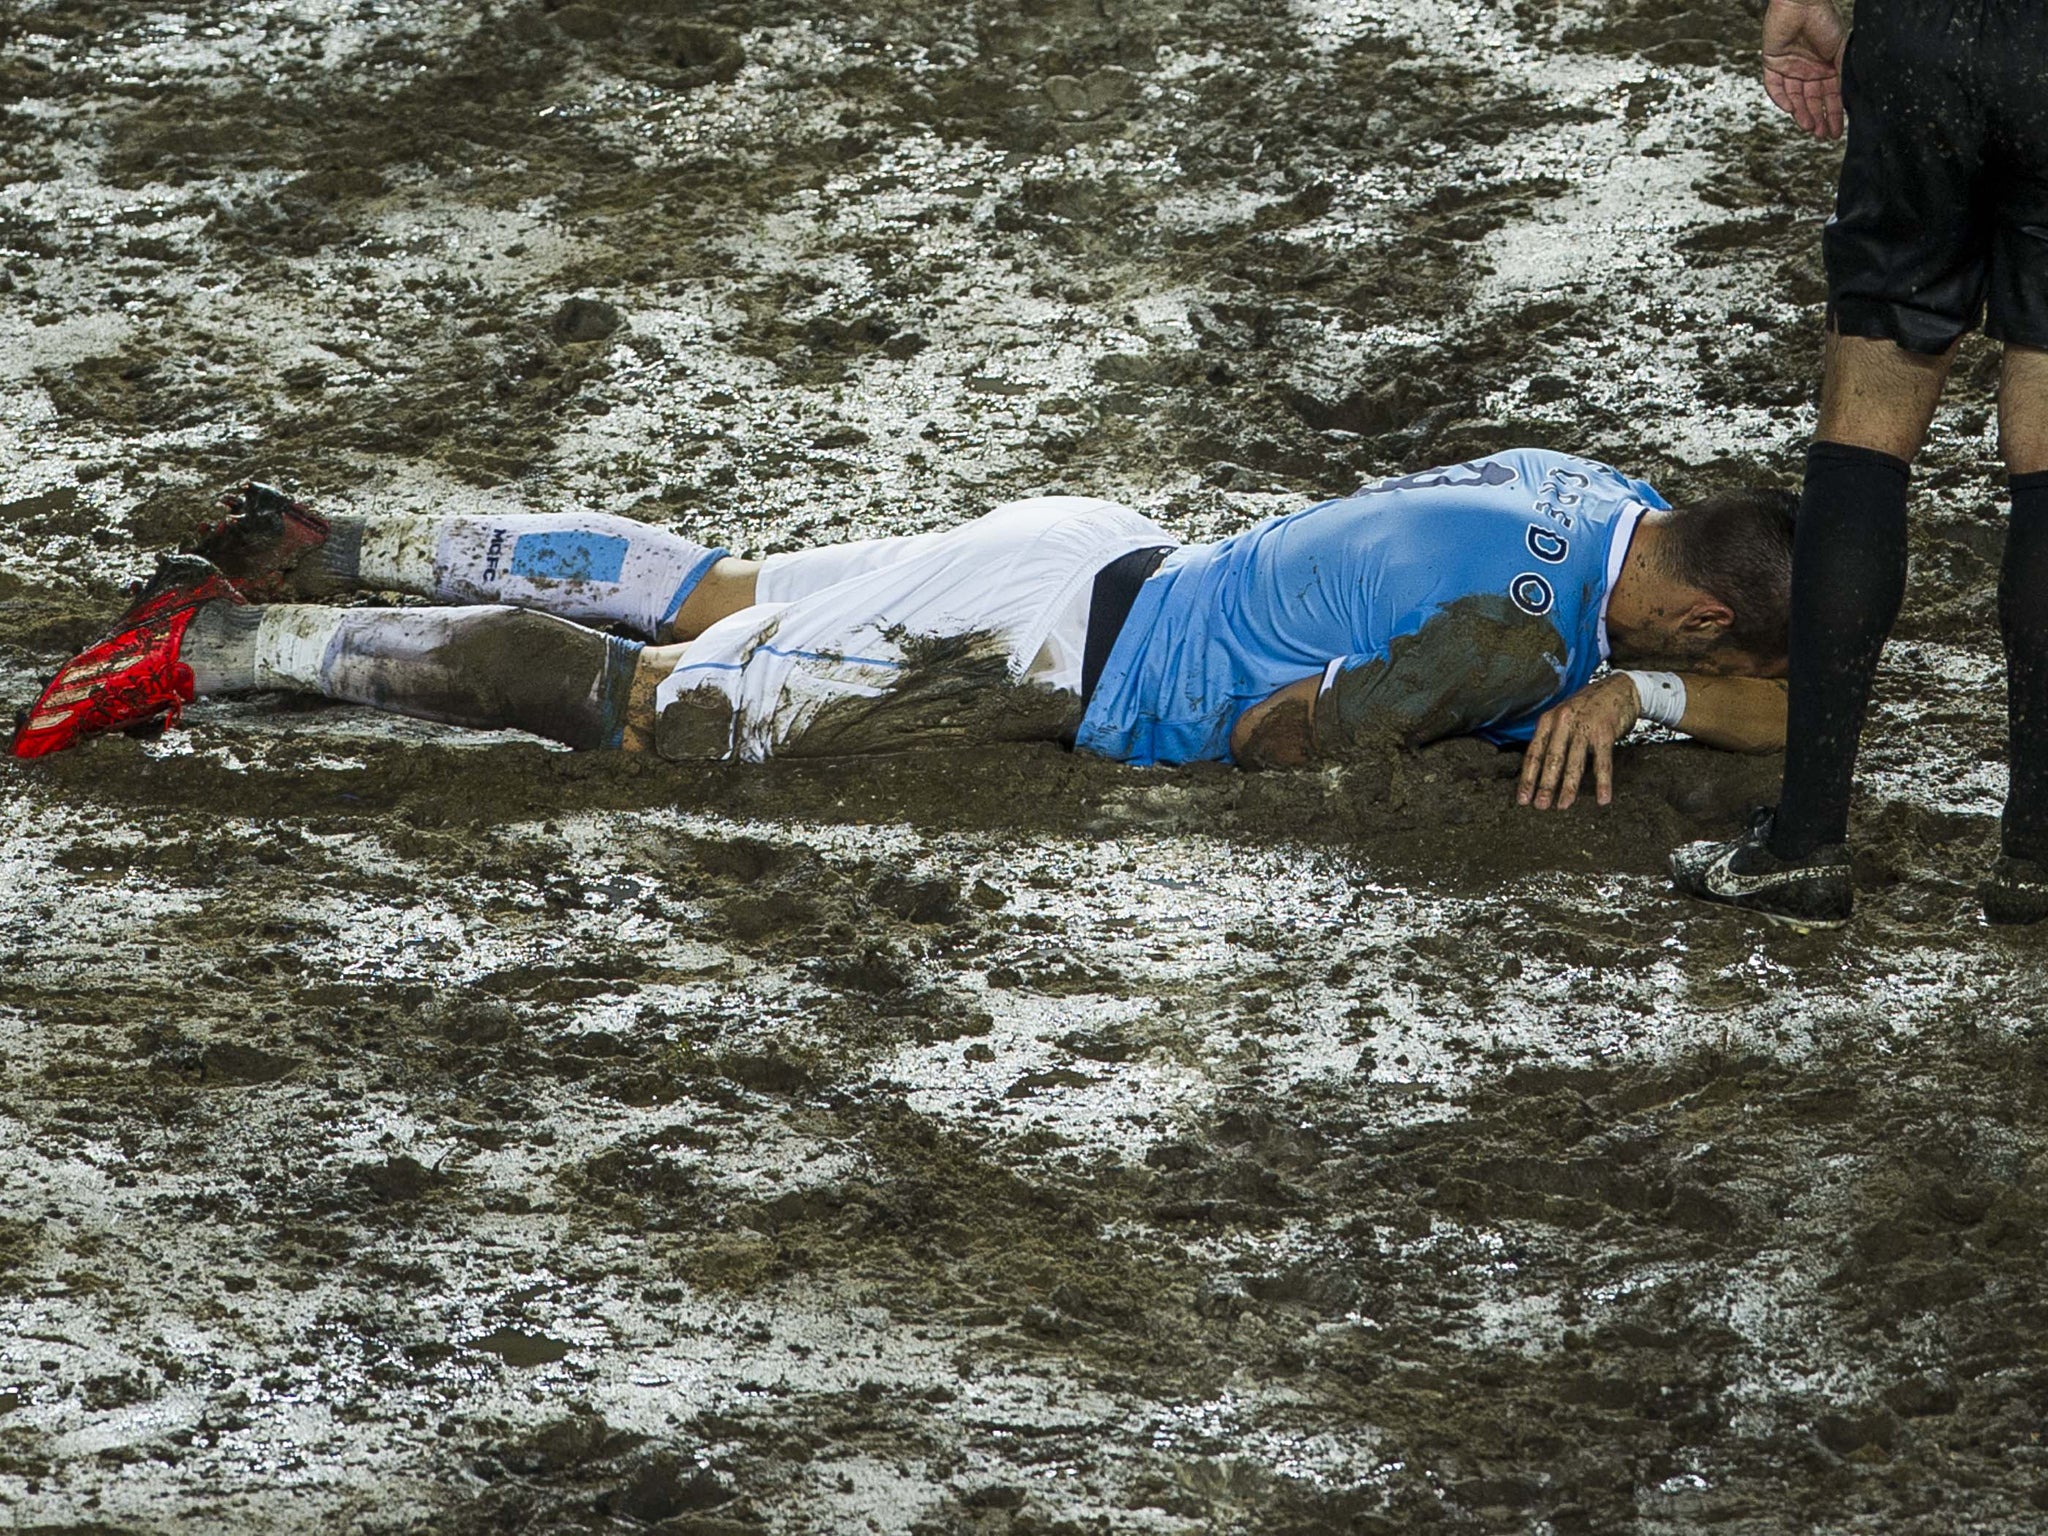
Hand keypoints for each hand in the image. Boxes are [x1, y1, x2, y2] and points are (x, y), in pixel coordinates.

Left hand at [1516, 673, 1638, 810]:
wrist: (1620, 688)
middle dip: (1545, 785)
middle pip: (1551, 759)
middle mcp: (1563, 722)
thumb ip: (1551, 738)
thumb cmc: (1588, 707)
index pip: (1534, 753)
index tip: (1522, 798)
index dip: (1527, 778)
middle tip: (1540, 806)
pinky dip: (1603, 782)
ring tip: (1563, 805)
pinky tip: (1602, 799)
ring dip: (1569, 787)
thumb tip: (1537, 769)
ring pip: (1574, 762)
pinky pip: (1603, 762)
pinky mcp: (1605, 732)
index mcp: (1548, 720)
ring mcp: (1584, 726)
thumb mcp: (1563, 717)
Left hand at [1762, 0, 1845, 139]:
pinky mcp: (1772, 62)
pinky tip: (1791, 109)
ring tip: (1808, 127)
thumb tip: (1848, 99)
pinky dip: (1781, 98)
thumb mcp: (1841, 51)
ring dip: (1801, 113)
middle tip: (1820, 136)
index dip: (1832, 115)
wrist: (1803, 3)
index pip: (1830, 96)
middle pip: (1811, 100)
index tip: (1835, 133)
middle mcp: (1809, 69)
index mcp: (1827, 66)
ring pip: (1794, 97)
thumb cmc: (1825, 21)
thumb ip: (1842, 74)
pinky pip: (1774, 86)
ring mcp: (1790, 67)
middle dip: (1817, 119)